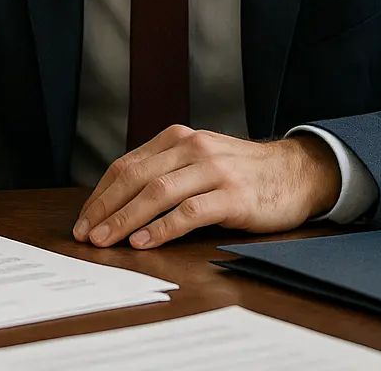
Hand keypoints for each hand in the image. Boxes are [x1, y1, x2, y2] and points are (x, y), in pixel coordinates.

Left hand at [73, 127, 340, 249]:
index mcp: (177, 138)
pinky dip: (162, 228)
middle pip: (135, 178)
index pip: (126, 166)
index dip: (101, 194)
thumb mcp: (199, 160)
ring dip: (125, 219)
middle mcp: (192, 148)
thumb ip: (165, 171)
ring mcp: (213, 170)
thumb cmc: (241, 173)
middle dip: (105, 208)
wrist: (296, 172)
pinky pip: (189, 212)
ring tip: (105, 241)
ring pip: (157, 193)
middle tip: (85, 234)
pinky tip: (143, 242)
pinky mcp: (233, 196)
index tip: (84, 219)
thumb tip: (119, 202)